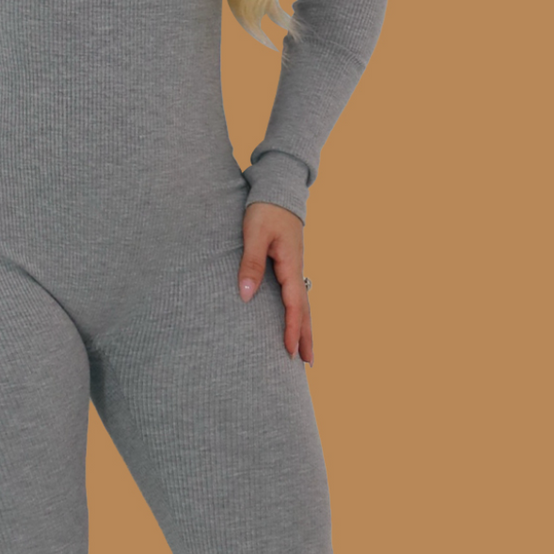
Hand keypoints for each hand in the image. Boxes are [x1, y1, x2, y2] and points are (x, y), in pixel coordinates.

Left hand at [238, 201, 312, 364]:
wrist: (277, 189)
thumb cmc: (264, 209)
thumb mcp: (254, 234)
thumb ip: (250, 264)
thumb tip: (245, 296)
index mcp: (290, 265)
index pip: (294, 305)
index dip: (291, 329)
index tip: (289, 351)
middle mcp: (296, 269)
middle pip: (305, 310)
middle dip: (305, 337)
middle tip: (307, 364)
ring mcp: (295, 268)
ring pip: (303, 304)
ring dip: (304, 328)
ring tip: (306, 351)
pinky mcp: (289, 265)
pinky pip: (296, 295)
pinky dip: (299, 313)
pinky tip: (295, 322)